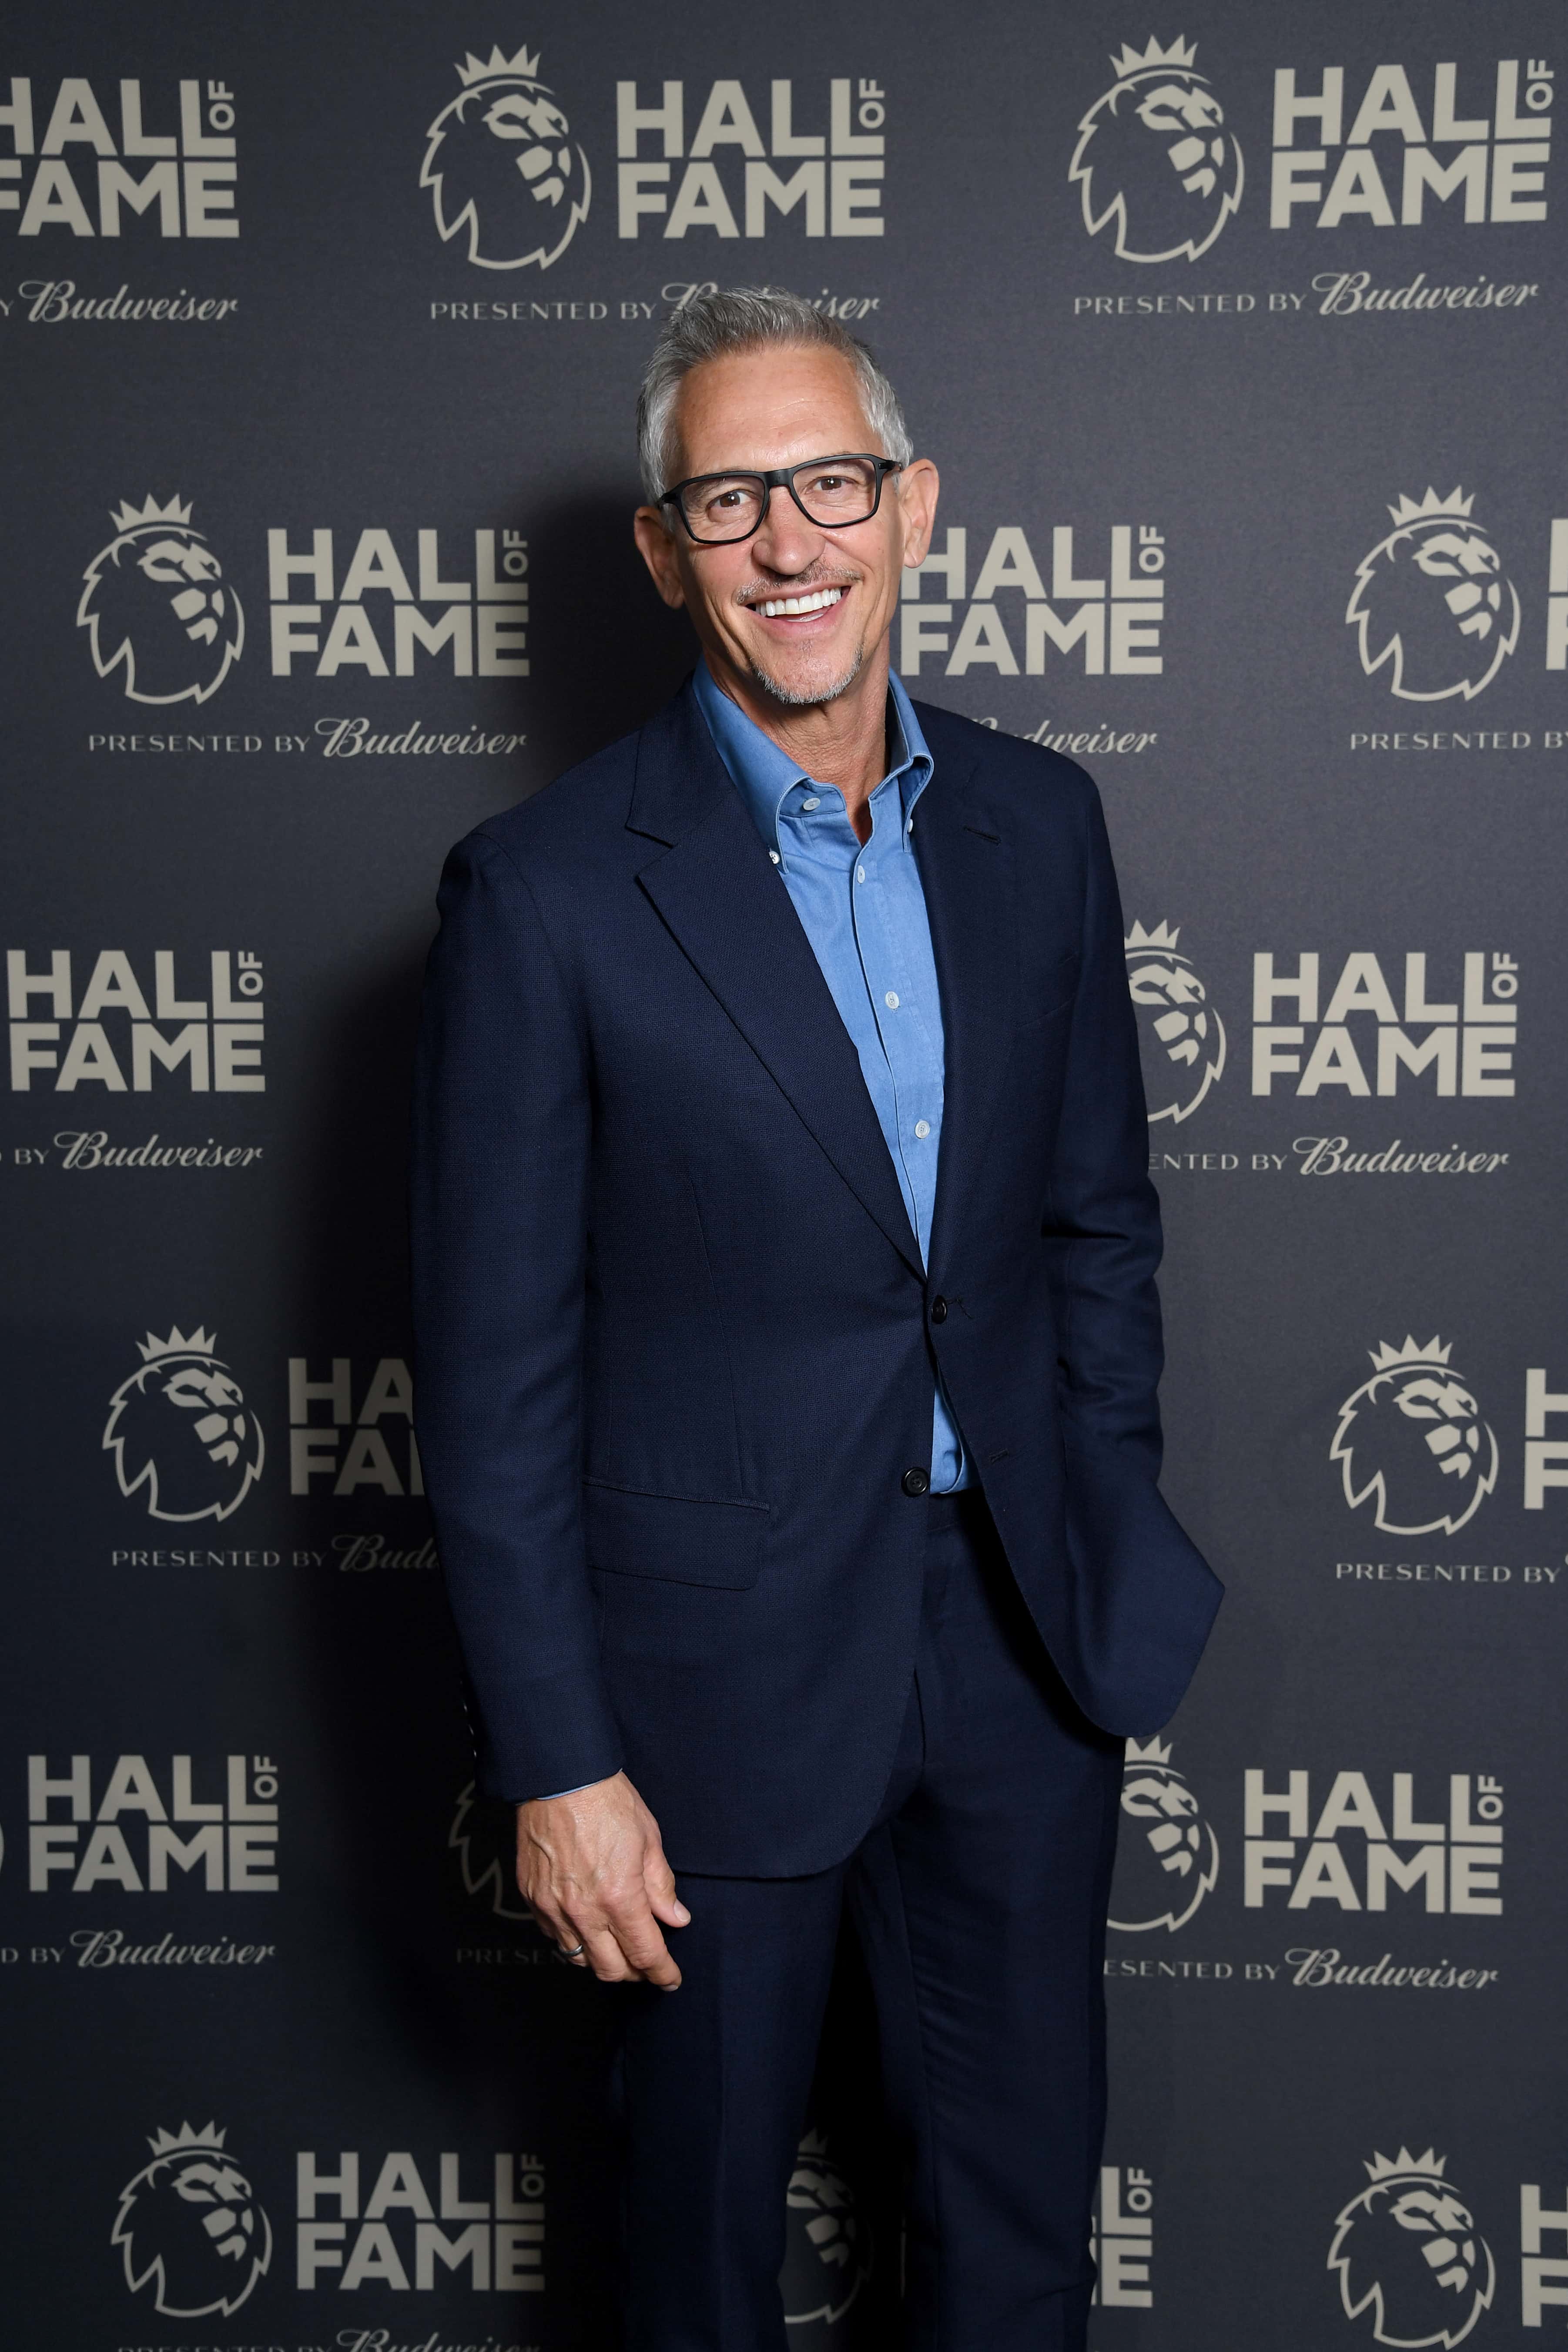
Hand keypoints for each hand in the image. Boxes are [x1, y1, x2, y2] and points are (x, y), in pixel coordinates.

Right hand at [516, 1771, 689, 1987]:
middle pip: (611, 1970)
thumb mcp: (649, 1840)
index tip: (671, 1980)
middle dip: (634, 1973)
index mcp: (619, 1897)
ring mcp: (553, 1908)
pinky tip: (588, 1926)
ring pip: (579, 1959)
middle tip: (646, 1964)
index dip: (662, 1973)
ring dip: (602, 1960)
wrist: (559, 1777)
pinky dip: (574, 1941)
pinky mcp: (532, 1899)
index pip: (645, 1954)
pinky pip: (555, 1937)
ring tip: (617, 1947)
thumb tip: (675, 1918)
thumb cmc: (607, 1801)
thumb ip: (661, 1887)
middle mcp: (584, 1911)